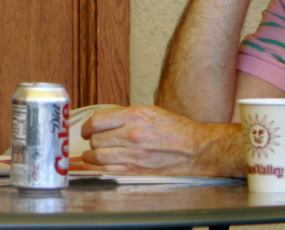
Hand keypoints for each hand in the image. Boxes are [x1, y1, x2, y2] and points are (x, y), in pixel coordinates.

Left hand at [80, 105, 239, 176]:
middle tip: (93, 143)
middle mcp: (131, 134)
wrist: (197, 149)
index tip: (86, 130)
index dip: (87, 127)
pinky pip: (108, 171)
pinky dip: (97, 169)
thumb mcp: (150, 112)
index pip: (97, 121)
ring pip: (98, 157)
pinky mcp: (137, 170)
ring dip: (90, 157)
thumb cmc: (177, 130)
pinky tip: (95, 167)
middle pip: (95, 140)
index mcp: (134, 116)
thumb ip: (126, 116)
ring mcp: (134, 154)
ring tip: (90, 156)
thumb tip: (104, 123)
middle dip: (91, 142)